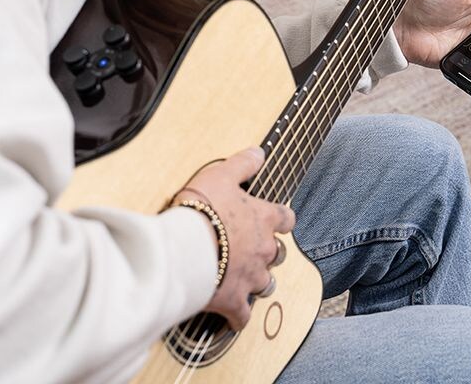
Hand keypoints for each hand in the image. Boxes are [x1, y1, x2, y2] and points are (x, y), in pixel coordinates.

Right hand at [172, 147, 295, 330]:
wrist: (184, 248)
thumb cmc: (202, 208)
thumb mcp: (221, 175)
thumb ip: (242, 164)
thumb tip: (259, 151)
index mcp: (263, 219)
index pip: (286, 218)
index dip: (281, 220)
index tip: (276, 220)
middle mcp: (263, 249)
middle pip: (278, 254)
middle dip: (269, 254)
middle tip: (253, 251)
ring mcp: (251, 277)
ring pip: (267, 284)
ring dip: (259, 282)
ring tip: (246, 281)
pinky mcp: (234, 301)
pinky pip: (243, 316)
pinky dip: (239, 317)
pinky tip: (234, 318)